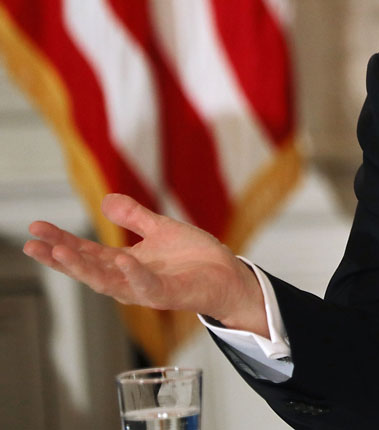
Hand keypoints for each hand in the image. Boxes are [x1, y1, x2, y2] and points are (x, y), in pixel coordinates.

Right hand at [23, 193, 267, 335]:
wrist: (228, 275)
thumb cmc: (194, 258)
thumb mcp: (161, 229)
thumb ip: (134, 217)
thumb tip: (105, 200)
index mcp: (125, 263)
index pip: (86, 253)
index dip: (60, 242)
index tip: (35, 229)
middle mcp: (129, 279)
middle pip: (88, 269)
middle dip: (60, 257)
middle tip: (32, 244)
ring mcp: (147, 290)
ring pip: (108, 282)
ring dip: (84, 268)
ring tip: (61, 251)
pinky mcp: (170, 295)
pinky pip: (147, 287)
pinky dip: (133, 274)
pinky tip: (122, 260)